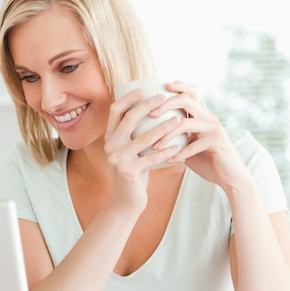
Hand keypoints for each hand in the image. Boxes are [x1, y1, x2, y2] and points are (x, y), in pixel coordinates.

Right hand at [104, 88, 184, 211]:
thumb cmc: (134, 173)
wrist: (126, 201)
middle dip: (147, 106)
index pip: (115, 111)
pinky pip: (151, 159)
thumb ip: (133, 135)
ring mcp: (117, 159)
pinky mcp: (128, 171)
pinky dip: (166, 152)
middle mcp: (110, 146)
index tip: (143, 89)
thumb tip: (151, 111)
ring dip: (163, 128)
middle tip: (163, 98)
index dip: (128, 98)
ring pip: (144, 139)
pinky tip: (179, 147)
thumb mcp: (130, 151)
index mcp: (110, 138)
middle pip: (129, 119)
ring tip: (178, 120)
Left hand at [150, 81, 249, 188]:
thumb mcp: (188, 143)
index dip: (178, 86)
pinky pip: (193, 145)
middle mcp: (208, 117)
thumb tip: (148, 132)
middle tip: (151, 114)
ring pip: (185, 123)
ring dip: (167, 135)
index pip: (190, 93)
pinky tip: (169, 160)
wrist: (229, 176)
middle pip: (186, 100)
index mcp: (201, 114)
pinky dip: (179, 153)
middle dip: (166, 104)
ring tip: (155, 146)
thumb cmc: (205, 159)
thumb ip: (176, 134)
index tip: (162, 85)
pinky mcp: (217, 141)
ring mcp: (213, 128)